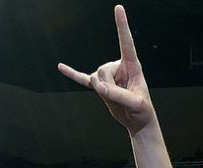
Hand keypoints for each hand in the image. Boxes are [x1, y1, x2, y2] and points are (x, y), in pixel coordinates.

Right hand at [57, 5, 157, 136]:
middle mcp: (119, 66)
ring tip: (115, 99)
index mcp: (132, 65)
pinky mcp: (100, 86)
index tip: (118, 8)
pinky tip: (60, 67)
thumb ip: (118, 94)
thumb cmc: (142, 111)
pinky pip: (83, 79)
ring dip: (103, 92)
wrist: (137, 121)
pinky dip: (72, 74)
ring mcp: (108, 76)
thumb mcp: (135, 103)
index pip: (126, 42)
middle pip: (103, 69)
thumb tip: (99, 87)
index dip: (122, 26)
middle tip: (121, 98)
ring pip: (95, 78)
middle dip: (108, 87)